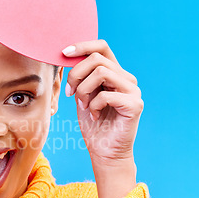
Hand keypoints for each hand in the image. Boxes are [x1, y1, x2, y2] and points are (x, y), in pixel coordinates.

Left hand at [63, 40, 142, 197]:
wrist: (104, 151)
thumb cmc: (93, 124)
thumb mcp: (81, 96)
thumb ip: (80, 77)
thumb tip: (67, 57)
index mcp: (114, 73)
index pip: (102, 47)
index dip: (82, 45)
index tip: (64, 53)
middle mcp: (126, 78)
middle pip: (97, 58)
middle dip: (76, 74)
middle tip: (70, 93)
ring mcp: (133, 91)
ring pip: (102, 72)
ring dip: (84, 90)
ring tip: (83, 105)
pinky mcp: (134, 105)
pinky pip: (106, 94)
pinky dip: (93, 105)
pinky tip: (93, 115)